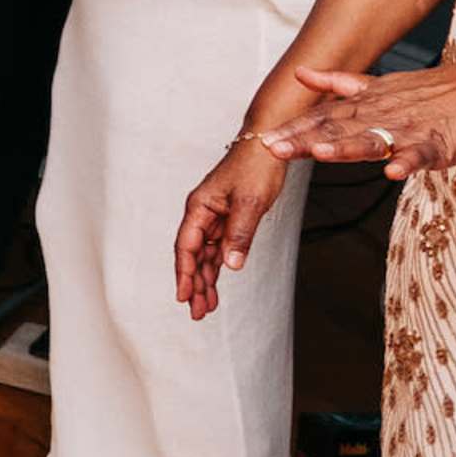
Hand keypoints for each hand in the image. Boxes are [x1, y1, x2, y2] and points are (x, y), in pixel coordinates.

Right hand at [174, 135, 293, 318]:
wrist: (271, 144)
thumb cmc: (257, 166)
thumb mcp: (250, 202)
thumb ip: (239, 235)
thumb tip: (230, 266)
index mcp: (199, 207)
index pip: (186, 246)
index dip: (184, 273)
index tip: (184, 296)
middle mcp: (202, 213)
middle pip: (192, 255)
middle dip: (193, 284)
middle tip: (198, 312)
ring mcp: (215, 216)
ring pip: (205, 254)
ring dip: (205, 279)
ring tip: (207, 305)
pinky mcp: (229, 218)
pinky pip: (218, 247)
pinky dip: (218, 266)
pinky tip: (218, 282)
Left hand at [256, 57, 455, 182]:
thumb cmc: (427, 92)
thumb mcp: (377, 85)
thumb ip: (337, 83)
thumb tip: (300, 72)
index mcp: (364, 105)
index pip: (322, 118)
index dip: (293, 128)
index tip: (264, 139)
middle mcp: (379, 116)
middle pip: (337, 130)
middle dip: (304, 140)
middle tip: (275, 148)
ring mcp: (406, 131)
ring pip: (371, 140)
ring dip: (345, 147)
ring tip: (320, 153)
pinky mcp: (434, 145)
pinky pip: (419, 155)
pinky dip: (407, 162)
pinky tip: (393, 172)